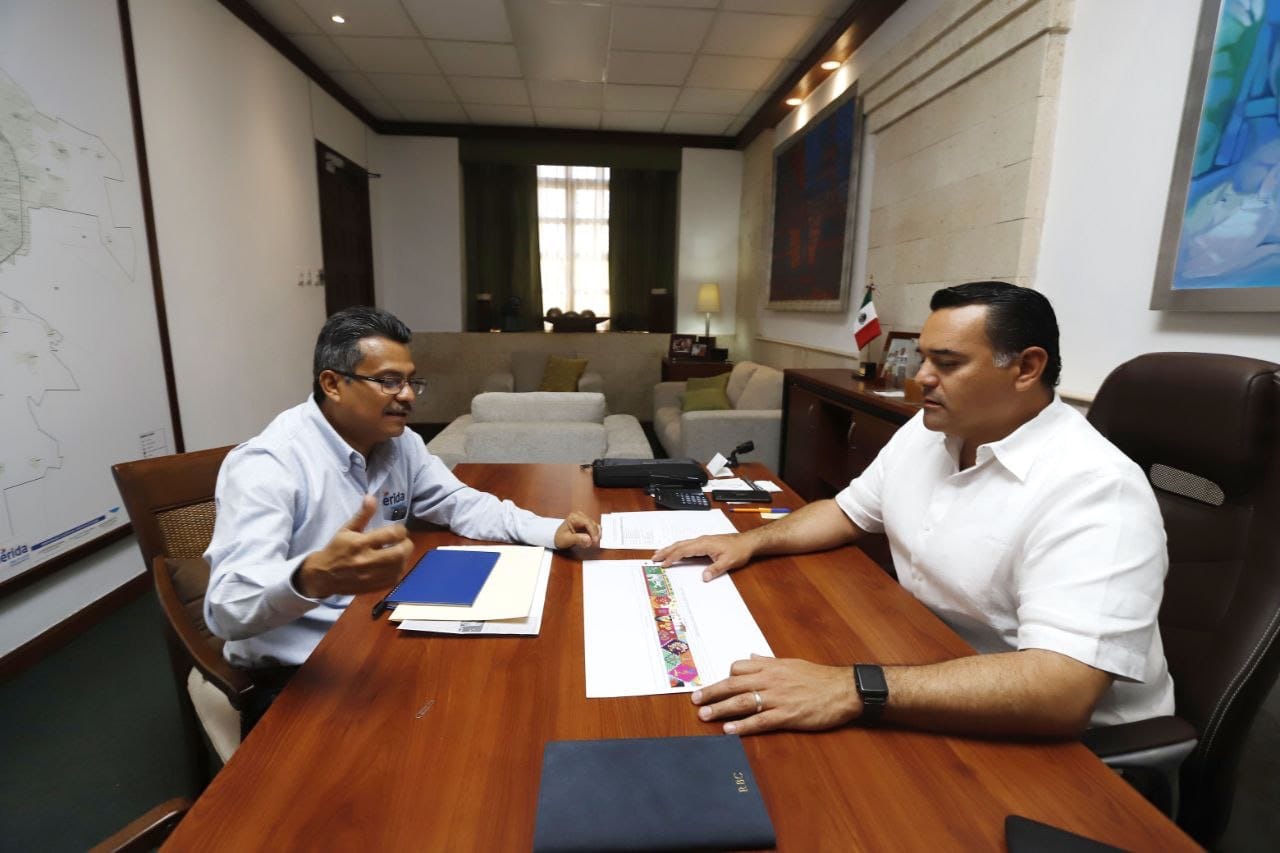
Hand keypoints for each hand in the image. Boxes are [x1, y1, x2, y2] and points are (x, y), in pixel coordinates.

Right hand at [295, 495, 412, 597]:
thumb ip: (362, 515)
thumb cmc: (337, 549)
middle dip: (406, 544)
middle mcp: (367, 561)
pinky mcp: (374, 587)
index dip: (401, 530)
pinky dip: (399, 570)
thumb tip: (371, 497)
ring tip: (399, 551)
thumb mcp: (346, 529)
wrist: (324, 576)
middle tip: (403, 541)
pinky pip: (395, 579)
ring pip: (400, 567)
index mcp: (360, 544)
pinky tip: (394, 564)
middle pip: (399, 553)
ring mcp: (371, 576)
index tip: (399, 529)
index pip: (391, 535)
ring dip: (404, 557)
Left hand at [554, 511, 600, 548]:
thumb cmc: (560, 538)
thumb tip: (589, 539)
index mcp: (574, 517)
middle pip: (593, 524)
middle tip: (592, 544)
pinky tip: (590, 541)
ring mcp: (584, 519)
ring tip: (589, 543)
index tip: (595, 541)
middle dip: (594, 535)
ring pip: (595, 526)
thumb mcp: (567, 539)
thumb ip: (578, 539)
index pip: (587, 522)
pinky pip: (594, 529)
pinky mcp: (587, 524)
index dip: (593, 532)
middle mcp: (580, 516)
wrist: (557, 538)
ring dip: (595, 535)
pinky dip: (594, 535)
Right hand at [652, 533, 753, 580]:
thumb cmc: (738, 550)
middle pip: (679, 545)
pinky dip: (678, 548)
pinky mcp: (705, 543)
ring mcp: (702, 541)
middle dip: (665, 551)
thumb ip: (715, 569)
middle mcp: (701, 541)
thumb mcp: (728, 562)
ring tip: (659, 554)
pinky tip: (676, 552)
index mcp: (704, 544)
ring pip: (682, 544)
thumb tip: (704, 577)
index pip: (683, 550)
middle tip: (653, 558)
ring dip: (670, 549)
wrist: (747, 542)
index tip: (663, 564)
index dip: (673, 557)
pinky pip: (687, 544)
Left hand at [691, 654, 860, 735]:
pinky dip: (743, 725)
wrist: (844, 689)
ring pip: (742, 702)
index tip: (715, 685)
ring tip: (705, 715)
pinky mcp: (787, 715)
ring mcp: (778, 698)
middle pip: (734, 685)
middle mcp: (770, 680)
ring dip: (721, 709)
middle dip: (712, 692)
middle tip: (695, 700)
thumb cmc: (820, 677)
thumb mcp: (792, 663)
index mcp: (771, 667)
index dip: (725, 677)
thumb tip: (751, 658)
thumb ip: (769, 662)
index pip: (739, 668)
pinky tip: (730, 730)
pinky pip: (760, 721)